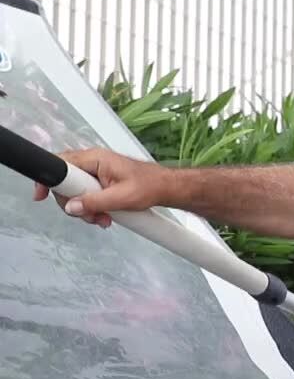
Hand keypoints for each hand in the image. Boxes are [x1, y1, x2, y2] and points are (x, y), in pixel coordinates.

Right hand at [33, 148, 169, 228]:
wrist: (166, 188)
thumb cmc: (150, 186)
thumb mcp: (121, 198)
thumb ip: (94, 202)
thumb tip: (71, 207)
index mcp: (95, 158)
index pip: (60, 164)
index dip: (48, 180)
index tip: (41, 196)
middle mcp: (92, 162)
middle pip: (65, 182)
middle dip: (74, 203)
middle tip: (90, 216)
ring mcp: (96, 172)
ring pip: (75, 192)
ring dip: (85, 209)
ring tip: (103, 219)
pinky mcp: (100, 182)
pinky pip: (86, 195)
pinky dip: (92, 208)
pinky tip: (105, 216)